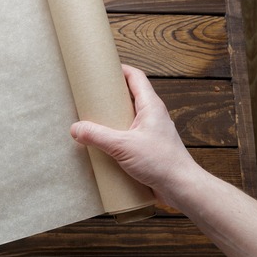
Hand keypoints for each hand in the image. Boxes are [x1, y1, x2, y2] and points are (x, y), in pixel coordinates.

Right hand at [70, 65, 200, 207]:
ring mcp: (151, 133)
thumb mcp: (123, 146)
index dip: (120, 69)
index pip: (136, 77)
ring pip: (129, 118)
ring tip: (93, 121)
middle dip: (111, 95)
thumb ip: (97, 136)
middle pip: (130, 96)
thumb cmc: (161, 163)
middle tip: (91, 96)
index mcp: (151, 106)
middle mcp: (152, 116)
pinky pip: (129, 136)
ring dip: (112, 118)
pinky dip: (116, 136)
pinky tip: (103, 145)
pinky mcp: (148, 149)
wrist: (181, 188)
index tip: (102, 69)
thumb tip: (75, 129)